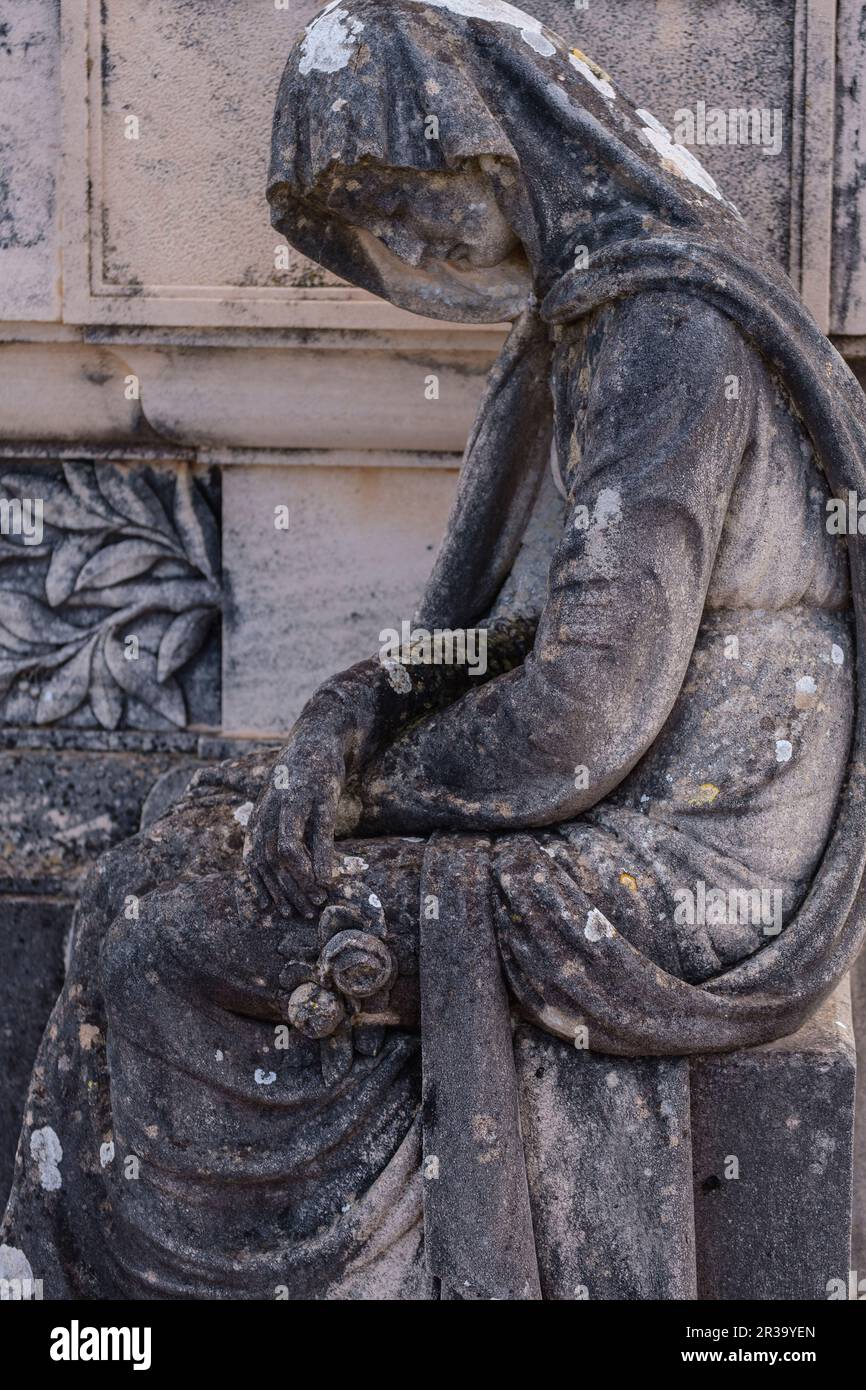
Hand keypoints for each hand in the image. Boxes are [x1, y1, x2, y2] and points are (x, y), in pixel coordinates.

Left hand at [244, 708, 347, 917]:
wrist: (318, 736)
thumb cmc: (299, 777)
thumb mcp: (278, 804)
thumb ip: (274, 833)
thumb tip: (275, 870)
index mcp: (260, 816)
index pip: (254, 862)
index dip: (265, 890)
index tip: (279, 912)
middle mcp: (271, 811)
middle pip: (268, 861)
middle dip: (286, 892)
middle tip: (304, 913)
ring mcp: (295, 803)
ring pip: (286, 851)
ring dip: (301, 881)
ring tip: (317, 900)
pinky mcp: (320, 796)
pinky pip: (318, 833)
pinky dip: (321, 859)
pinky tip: (329, 879)